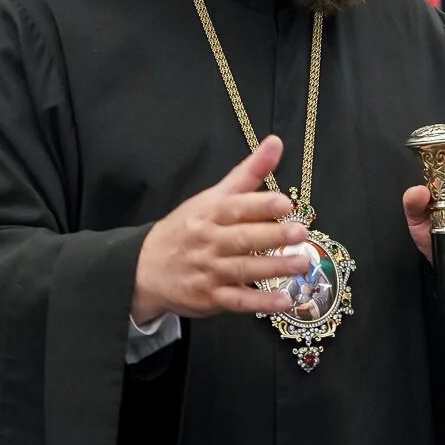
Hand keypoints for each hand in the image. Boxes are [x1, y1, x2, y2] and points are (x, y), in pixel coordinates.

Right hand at [131, 137, 310, 323]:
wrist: (144, 267)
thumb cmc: (188, 227)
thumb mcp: (212, 196)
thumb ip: (248, 172)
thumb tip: (276, 142)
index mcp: (210, 213)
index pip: (235, 207)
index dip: (260, 204)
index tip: (285, 203)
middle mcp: (209, 241)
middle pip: (242, 238)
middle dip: (272, 235)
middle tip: (301, 232)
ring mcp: (209, 271)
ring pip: (243, 268)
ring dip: (273, 268)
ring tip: (301, 264)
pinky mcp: (210, 297)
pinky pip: (237, 301)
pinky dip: (260, 303)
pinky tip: (283, 300)